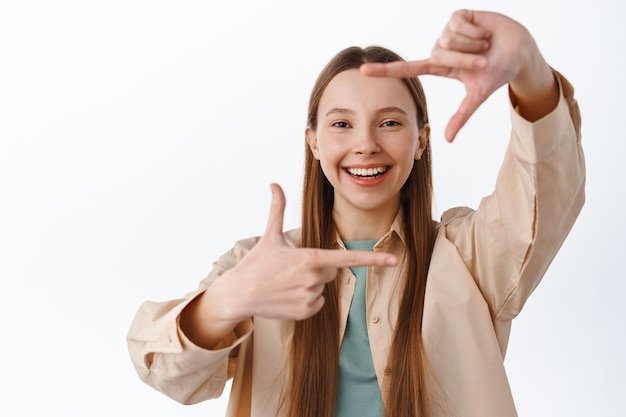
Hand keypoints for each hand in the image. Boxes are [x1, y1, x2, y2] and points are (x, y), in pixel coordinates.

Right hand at [210, 183, 396, 321]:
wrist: (239, 294)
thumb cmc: (255, 263)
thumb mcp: (269, 236)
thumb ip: (277, 209)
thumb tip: (274, 183)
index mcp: (309, 258)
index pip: (348, 258)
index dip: (373, 259)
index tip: (393, 261)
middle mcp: (313, 279)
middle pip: (331, 270)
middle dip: (316, 267)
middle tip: (291, 268)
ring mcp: (309, 298)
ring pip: (323, 287)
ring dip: (309, 284)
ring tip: (286, 282)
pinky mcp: (304, 313)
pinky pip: (317, 303)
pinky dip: (306, 299)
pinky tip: (287, 296)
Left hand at [361, 10, 555, 140]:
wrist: (520, 51)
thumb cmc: (497, 72)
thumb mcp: (477, 96)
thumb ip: (461, 116)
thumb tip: (447, 140)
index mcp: (440, 67)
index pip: (408, 69)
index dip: (386, 71)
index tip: (363, 71)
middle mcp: (440, 48)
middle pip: (439, 54)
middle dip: (465, 59)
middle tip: (481, 61)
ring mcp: (448, 32)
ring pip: (449, 39)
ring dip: (472, 45)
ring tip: (484, 45)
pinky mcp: (459, 17)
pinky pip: (458, 24)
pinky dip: (475, 31)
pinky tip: (484, 32)